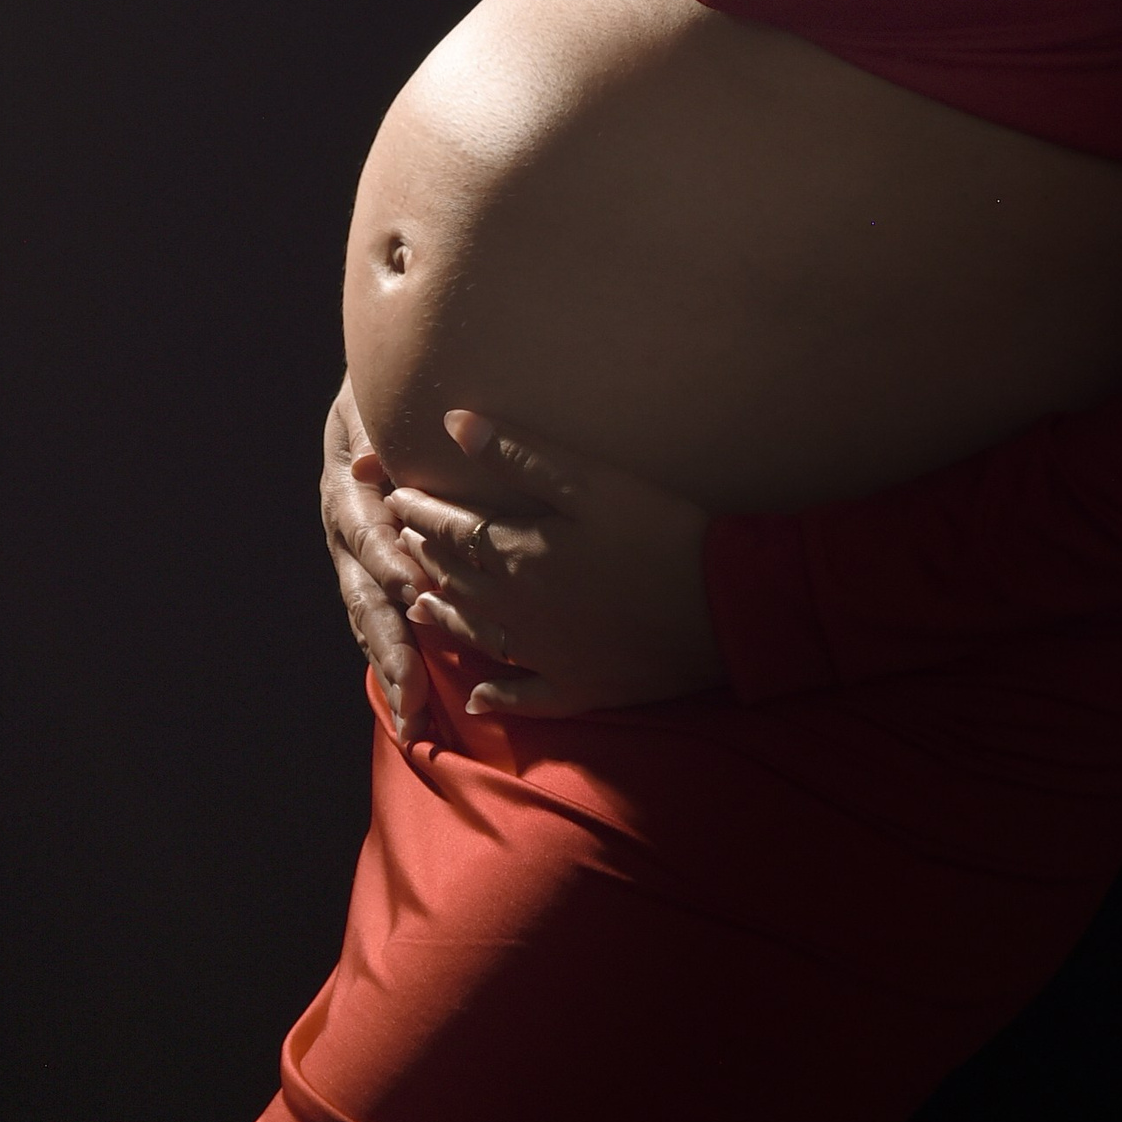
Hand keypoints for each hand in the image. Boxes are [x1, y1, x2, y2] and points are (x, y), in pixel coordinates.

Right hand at [320, 374, 426, 741]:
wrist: (371, 403)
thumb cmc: (380, 397)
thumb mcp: (369, 401)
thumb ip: (369, 429)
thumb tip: (368, 461)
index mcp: (346, 494)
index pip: (366, 533)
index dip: (387, 562)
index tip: (413, 590)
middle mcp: (345, 537)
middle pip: (365, 597)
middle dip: (390, 647)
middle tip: (412, 692)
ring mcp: (355, 562)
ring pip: (370, 622)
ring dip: (392, 670)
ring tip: (411, 719)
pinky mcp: (373, 576)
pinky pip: (381, 623)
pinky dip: (395, 662)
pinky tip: (409, 704)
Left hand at [384, 410, 722, 719]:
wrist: (725, 610)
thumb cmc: (661, 533)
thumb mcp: (591, 482)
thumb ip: (520, 454)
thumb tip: (454, 425)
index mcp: (520, 556)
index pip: (453, 529)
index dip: (421, 511)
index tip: (396, 496)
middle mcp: (519, 610)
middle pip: (458, 580)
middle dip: (425, 557)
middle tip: (403, 542)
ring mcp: (547, 655)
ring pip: (478, 635)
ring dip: (445, 615)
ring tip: (419, 603)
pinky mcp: (580, 687)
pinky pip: (526, 696)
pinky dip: (497, 696)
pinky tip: (479, 697)